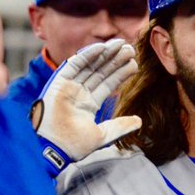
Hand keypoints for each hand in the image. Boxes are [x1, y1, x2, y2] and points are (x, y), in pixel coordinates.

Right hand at [31, 39, 141, 174]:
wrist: (54, 150)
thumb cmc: (74, 146)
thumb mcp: (103, 135)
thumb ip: (120, 127)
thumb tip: (139, 121)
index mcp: (88, 104)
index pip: (107, 84)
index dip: (120, 73)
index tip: (134, 64)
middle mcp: (79, 93)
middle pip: (100, 72)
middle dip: (115, 60)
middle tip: (130, 49)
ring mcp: (69, 87)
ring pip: (89, 66)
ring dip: (105, 54)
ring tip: (122, 45)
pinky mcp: (58, 83)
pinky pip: (73, 65)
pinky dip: (87, 55)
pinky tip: (102, 48)